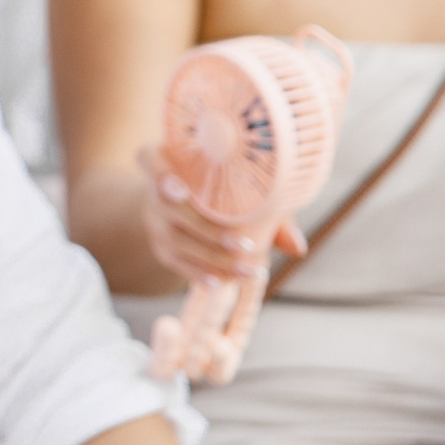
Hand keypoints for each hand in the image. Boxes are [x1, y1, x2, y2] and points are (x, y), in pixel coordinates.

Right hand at [137, 147, 304, 285]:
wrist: (196, 197)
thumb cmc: (226, 183)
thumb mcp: (245, 184)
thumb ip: (269, 208)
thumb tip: (296, 247)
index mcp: (167, 160)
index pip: (149, 160)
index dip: (159, 175)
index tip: (180, 189)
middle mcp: (153, 190)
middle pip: (169, 209)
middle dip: (206, 229)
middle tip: (243, 245)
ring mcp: (154, 219)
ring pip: (175, 241)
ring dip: (212, 258)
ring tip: (248, 271)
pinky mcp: (161, 245)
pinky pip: (175, 261)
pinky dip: (198, 273)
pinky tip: (222, 283)